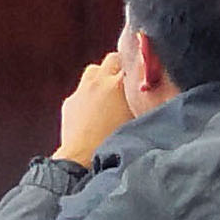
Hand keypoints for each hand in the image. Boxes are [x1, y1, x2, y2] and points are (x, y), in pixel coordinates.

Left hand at [55, 51, 133, 165]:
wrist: (82, 160)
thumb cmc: (113, 143)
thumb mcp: (137, 120)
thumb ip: (144, 102)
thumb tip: (150, 94)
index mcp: (119, 84)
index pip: (132, 60)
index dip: (139, 67)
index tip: (143, 73)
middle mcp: (99, 82)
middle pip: (112, 59)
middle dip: (120, 66)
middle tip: (127, 81)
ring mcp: (81, 91)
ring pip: (94, 70)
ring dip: (102, 77)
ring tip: (109, 93)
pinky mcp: (69, 102)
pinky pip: (81, 90)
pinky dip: (88, 95)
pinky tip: (93, 111)